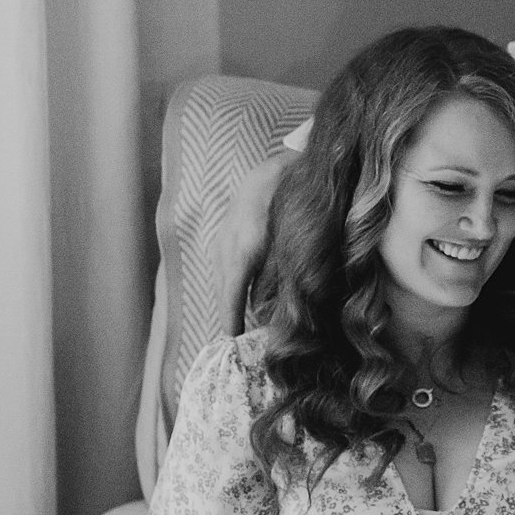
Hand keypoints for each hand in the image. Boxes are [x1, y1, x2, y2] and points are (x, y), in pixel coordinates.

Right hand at [212, 151, 292, 333]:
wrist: (269, 174)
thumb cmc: (290, 206)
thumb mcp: (293, 241)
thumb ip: (286, 271)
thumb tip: (282, 303)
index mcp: (246, 247)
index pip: (232, 291)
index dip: (231, 316)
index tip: (232, 338)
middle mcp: (227, 244)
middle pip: (224, 288)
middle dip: (229, 314)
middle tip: (238, 339)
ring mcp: (221, 240)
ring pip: (221, 279)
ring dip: (229, 300)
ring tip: (237, 323)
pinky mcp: (221, 237)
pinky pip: (222, 268)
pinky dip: (229, 284)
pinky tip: (237, 296)